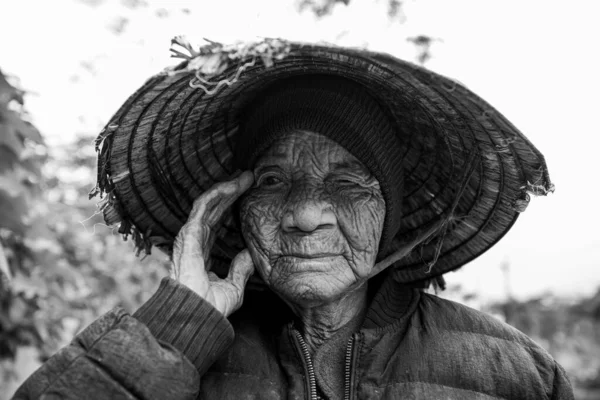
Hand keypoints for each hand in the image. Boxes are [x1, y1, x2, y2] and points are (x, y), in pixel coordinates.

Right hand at [170, 171, 254, 316]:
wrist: (198, 316)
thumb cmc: (211, 308)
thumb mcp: (233, 287)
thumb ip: (241, 270)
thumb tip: (251, 255)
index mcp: (202, 252)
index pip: (217, 222)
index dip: (231, 207)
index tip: (247, 196)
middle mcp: (194, 241)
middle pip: (214, 210)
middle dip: (231, 192)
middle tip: (249, 178)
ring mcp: (190, 237)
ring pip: (207, 204)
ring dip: (226, 188)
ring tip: (244, 178)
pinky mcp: (189, 234)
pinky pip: (202, 208)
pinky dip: (216, 195)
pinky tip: (230, 186)